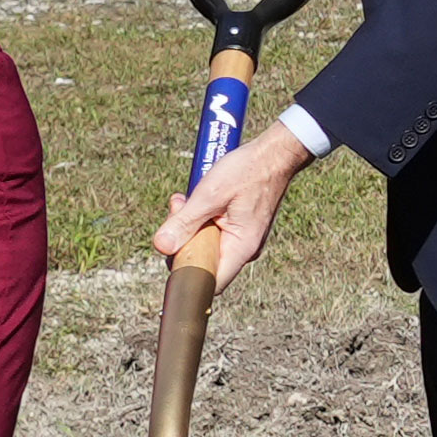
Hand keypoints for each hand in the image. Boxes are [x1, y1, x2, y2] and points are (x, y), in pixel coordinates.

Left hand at [152, 118, 315, 283]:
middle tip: (177, 209)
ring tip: (185, 199)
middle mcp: (243, 249)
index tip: (171, 250)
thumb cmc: (248, 171)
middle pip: (202, 262)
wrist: (276, 153)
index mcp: (241, 248)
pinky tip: (197, 198)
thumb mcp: (210, 194)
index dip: (186, 274)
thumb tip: (161, 246)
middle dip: (182, 239)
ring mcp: (242, 239)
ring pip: (204, 244)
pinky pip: (212, 232)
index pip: (209, 283)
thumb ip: (184, 222)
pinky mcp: (238, 227)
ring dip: (189, 224)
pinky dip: (200, 217)